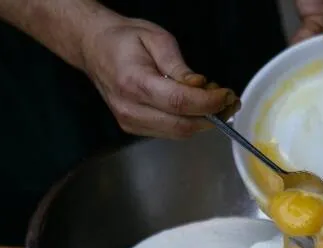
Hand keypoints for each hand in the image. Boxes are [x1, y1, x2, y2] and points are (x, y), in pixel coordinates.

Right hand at [81, 16, 238, 138]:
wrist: (93, 48)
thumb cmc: (124, 39)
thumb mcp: (156, 38)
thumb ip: (179, 65)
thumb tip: (200, 86)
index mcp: (134, 82)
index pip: (179, 103)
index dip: (208, 103)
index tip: (227, 95)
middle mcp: (130, 109)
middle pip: (181, 126)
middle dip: (212, 116)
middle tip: (228, 101)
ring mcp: (130, 122)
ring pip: (178, 133)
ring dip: (202, 121)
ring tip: (212, 101)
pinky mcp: (133, 128)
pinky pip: (169, 132)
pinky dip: (187, 122)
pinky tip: (193, 107)